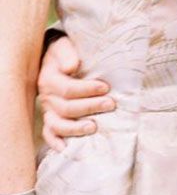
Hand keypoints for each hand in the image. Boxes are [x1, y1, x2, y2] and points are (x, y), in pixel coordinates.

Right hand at [38, 36, 113, 150]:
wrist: (52, 58)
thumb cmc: (63, 52)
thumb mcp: (63, 46)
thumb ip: (67, 54)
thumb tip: (72, 67)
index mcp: (49, 79)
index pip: (68, 89)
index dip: (87, 89)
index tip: (106, 87)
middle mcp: (46, 97)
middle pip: (67, 108)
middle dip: (90, 107)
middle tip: (111, 104)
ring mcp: (48, 109)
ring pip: (57, 124)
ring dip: (75, 128)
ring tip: (94, 128)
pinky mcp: (50, 117)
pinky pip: (48, 133)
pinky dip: (55, 142)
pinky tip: (65, 149)